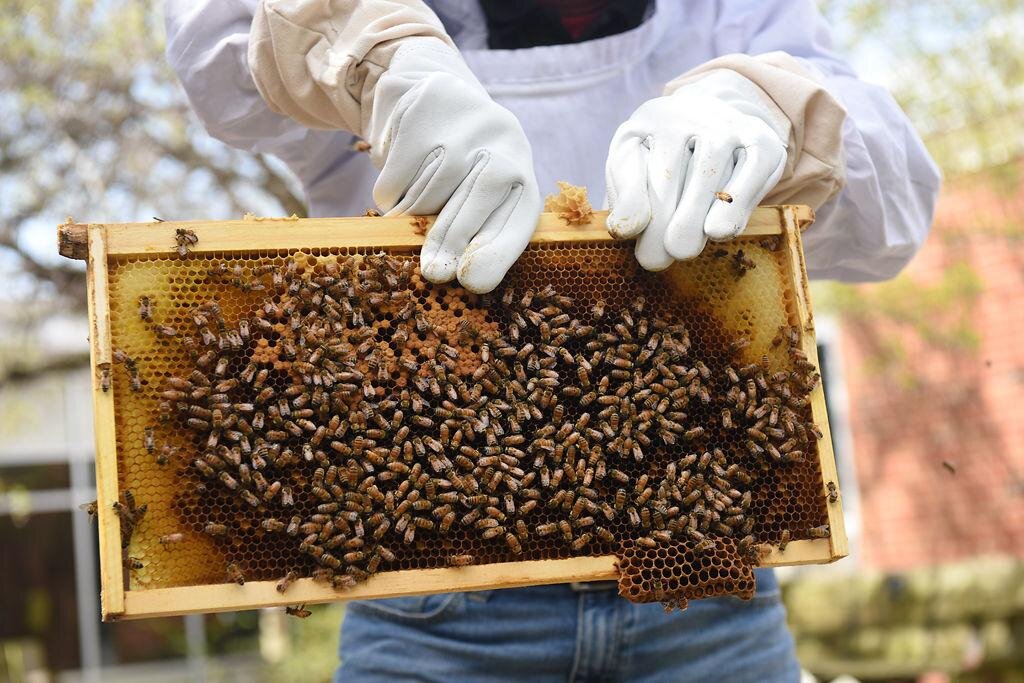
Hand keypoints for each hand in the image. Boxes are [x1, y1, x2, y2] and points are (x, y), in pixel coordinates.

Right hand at [368, 39, 540, 293]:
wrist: (435, 92)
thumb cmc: (459, 166)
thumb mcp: (478, 193)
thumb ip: (471, 228)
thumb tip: (444, 273)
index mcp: (522, 170)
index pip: (518, 216)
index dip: (497, 251)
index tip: (472, 281)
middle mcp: (503, 138)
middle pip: (477, 196)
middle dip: (452, 240)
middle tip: (434, 273)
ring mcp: (464, 119)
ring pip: (429, 185)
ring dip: (412, 214)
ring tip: (409, 214)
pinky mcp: (426, 105)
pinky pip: (399, 169)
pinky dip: (390, 192)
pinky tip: (397, 185)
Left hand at [605, 72, 787, 270]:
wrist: (714, 126)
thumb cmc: (663, 155)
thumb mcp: (635, 166)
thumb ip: (627, 194)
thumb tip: (624, 228)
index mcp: (655, 118)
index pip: (639, 167)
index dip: (634, 206)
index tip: (626, 235)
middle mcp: (694, 114)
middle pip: (673, 175)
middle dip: (662, 224)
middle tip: (655, 261)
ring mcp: (732, 126)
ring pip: (710, 176)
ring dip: (695, 218)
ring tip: (682, 251)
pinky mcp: (765, 143)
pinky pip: (751, 176)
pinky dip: (736, 206)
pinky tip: (718, 232)